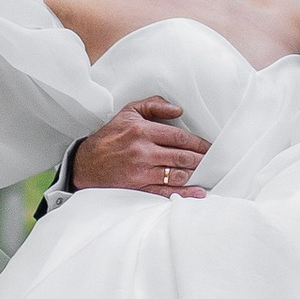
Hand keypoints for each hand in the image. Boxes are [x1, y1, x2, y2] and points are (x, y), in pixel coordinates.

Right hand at [71, 98, 206, 198]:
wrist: (86, 163)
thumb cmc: (110, 136)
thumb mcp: (128, 112)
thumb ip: (153, 105)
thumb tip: (178, 110)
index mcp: (142, 131)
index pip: (178, 137)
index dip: (198, 142)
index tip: (210, 146)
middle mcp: (142, 152)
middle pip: (181, 156)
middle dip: (201, 159)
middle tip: (214, 160)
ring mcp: (140, 172)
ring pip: (176, 174)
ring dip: (195, 174)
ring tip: (207, 172)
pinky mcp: (137, 188)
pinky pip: (165, 192)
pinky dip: (184, 193)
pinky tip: (198, 192)